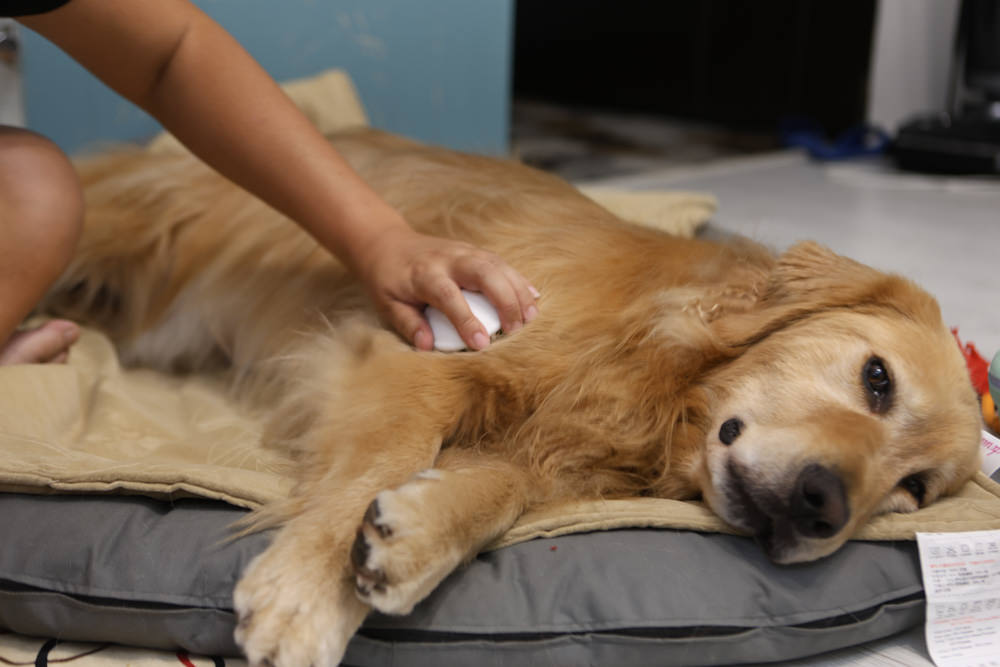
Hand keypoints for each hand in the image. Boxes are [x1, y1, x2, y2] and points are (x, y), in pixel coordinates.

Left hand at [355, 224, 538, 350]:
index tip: (483, 343)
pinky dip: (519, 280)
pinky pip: (502, 263)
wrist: (387, 242)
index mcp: (424, 274)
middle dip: (505, 300)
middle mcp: (448, 259)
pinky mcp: (475, 251)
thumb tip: (427, 346)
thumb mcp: (387, 304)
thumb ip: (408, 324)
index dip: (467, 319)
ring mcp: (465, 251)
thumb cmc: (387, 279)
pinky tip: (533, 298)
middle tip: (517, 329)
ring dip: (518, 290)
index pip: (449, 296)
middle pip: (484, 272)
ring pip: (498, 265)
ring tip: (531, 317)